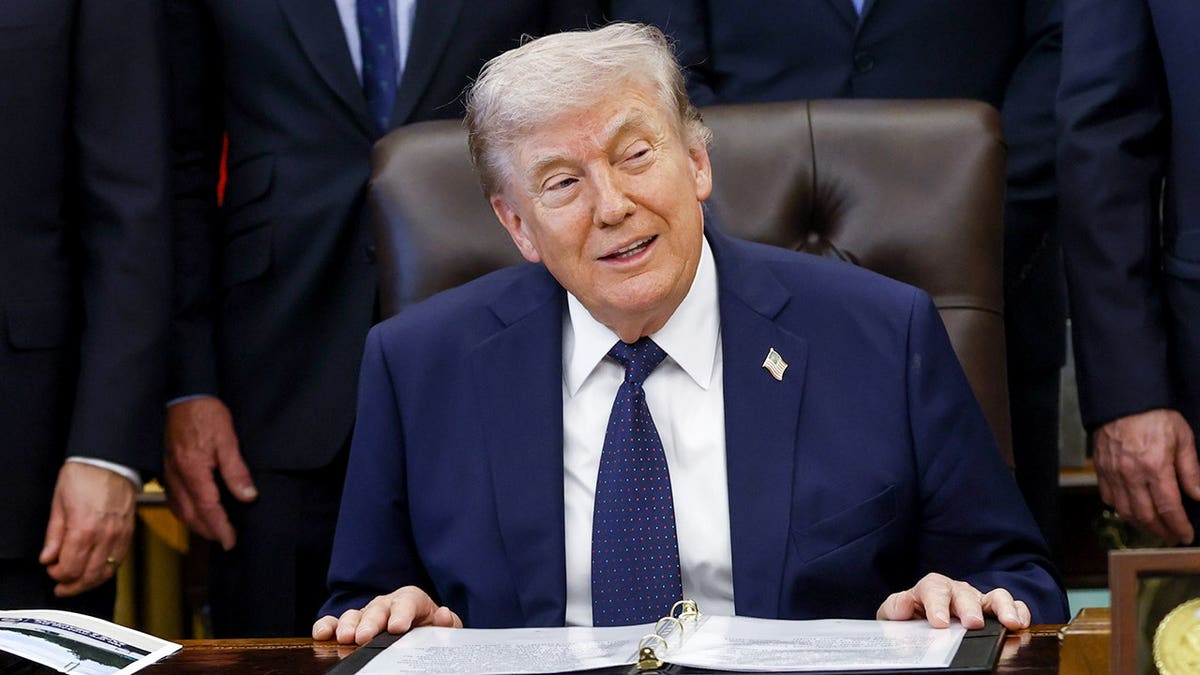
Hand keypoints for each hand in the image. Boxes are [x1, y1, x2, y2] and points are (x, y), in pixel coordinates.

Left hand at [38, 463, 135, 596]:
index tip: (51, 570)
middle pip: (89, 575)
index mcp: (83, 528)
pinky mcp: (129, 531)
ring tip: (78, 584)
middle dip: (72, 585)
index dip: (57, 575)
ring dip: (90, 582)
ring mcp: (120, 534)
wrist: (110, 461)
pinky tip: (96, 570)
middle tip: (61, 587)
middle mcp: (105, 535)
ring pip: (107, 571)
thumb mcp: (58, 504)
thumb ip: (54, 534)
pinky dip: (107, 570)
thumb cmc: (83, 477)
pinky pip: (119, 559)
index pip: (70, 568)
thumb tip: (48, 557)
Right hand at [164, 396, 256, 549]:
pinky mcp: (168, 468)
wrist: (185, 396)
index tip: (231, 541)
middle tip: (226, 541)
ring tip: (214, 531)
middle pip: (191, 514)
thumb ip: (236, 471)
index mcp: (193, 470)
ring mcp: (169, 473)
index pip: (207, 508)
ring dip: (196, 524)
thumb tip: (247, 496)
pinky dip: (185, 512)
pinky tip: (195, 512)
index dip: (220, 527)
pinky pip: (174, 499)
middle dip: (208, 531)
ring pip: (180, 509)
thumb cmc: (207, 415)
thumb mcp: (228, 441)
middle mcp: (177, 476)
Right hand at [312, 586, 462, 644]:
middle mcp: (385, 605)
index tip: (398, 627)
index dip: (402, 613)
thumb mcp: (442, 628)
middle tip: (365, 636)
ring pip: (354, 615)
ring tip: (346, 638)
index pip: (407, 601)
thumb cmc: (428, 630)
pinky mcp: (349, 627)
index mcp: (411, 601)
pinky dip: (326, 626)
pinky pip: (334, 623)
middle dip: (371, 622)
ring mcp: (365, 615)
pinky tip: (322, 634)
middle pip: (377, 608)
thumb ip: (446, 623)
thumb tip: (443, 615)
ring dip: (348, 625)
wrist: (417, 636)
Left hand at [876, 573, 1030, 630]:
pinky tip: (1020, 624)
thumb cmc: (911, 618)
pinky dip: (1020, 612)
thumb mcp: (895, 614)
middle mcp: (957, 592)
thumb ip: (895, 608)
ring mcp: (978, 601)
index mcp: (931, 589)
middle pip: (965, 593)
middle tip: (972, 623)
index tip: (939, 622)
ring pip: (995, 596)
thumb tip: (903, 605)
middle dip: (969, 607)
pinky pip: (1013, 607)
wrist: (920, 625)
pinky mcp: (995, 613)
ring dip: (1003, 607)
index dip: (937, 604)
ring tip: (1009, 622)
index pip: (933, 588)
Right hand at [1093, 409, 1199, 544]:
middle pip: (1145, 515)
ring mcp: (1113, 474)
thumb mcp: (1182, 438)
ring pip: (1125, 511)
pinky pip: (1108, 498)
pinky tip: (1132, 509)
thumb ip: (1190, 469)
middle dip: (1161, 530)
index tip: (1186, 536)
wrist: (1122, 400)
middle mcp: (1131, 475)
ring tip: (1154, 527)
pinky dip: (1121, 509)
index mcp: (1155, 467)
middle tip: (1172, 536)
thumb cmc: (1155, 417)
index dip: (1179, 526)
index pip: (1168, 507)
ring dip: (1141, 524)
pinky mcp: (1101, 470)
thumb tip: (1199, 496)